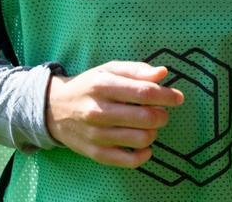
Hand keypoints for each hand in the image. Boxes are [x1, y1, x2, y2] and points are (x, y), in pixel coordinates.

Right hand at [46, 61, 183, 168]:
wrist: (53, 109)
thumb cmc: (89, 86)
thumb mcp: (109, 70)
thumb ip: (137, 70)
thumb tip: (163, 73)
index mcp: (103, 85)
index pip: (144, 92)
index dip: (166, 96)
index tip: (178, 97)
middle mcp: (98, 111)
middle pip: (146, 117)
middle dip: (162, 115)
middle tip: (160, 112)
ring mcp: (96, 135)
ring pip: (141, 139)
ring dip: (153, 132)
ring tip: (148, 126)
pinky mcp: (95, 153)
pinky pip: (128, 160)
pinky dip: (143, 155)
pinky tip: (145, 146)